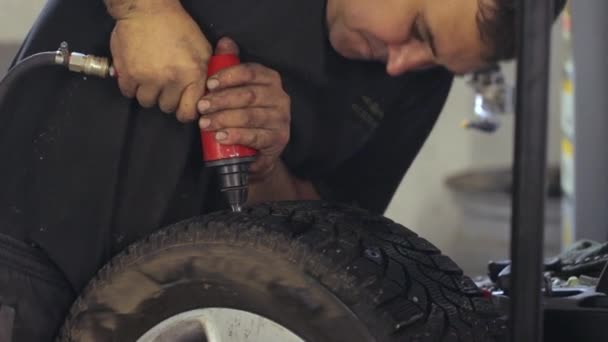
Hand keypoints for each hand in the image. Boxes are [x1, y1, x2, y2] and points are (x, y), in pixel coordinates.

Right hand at [109, 1, 211, 121]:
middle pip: (166, 107)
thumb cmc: (177, 26)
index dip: (185, 111)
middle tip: (165, 84)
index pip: (188, 113)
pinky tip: (137, 74)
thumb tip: (205, 97)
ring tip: (151, 78)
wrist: (147, 9)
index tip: (182, 106)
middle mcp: (170, 80)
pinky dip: (131, 86)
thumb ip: (205, 75)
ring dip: (148, 93)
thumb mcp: (203, 49)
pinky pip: (128, 93)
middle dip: (166, 98)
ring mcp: (147, 78)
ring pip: (147, 102)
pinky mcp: (127, 73)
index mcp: (192, 75)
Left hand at [198, 38, 290, 179]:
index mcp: (271, 80)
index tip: (209, 83)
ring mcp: (281, 119)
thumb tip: (225, 42)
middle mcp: (280, 98)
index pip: (251, 72)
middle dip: (222, 100)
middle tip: (202, 106)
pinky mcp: (279, 139)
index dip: (229, 76)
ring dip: (224, 119)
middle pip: (249, 95)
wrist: (258, 151)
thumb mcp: (238, 89)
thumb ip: (231, 65)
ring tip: (205, 123)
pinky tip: (221, 137)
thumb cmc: (245, 114)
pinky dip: (236, 136)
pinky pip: (255, 136)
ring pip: (250, 116)